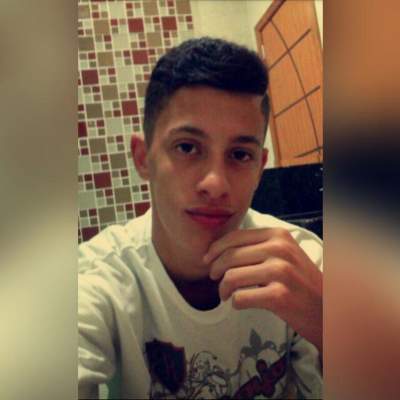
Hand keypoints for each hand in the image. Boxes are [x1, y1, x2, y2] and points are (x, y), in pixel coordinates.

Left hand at [204, 228, 322, 352]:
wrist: (327, 308)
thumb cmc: (300, 281)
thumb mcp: (284, 254)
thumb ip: (257, 247)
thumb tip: (218, 249)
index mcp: (278, 235)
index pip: (235, 237)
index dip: (215, 249)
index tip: (207, 260)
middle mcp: (279, 249)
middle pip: (229, 256)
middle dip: (215, 269)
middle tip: (214, 279)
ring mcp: (280, 272)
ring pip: (231, 277)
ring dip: (222, 289)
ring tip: (225, 294)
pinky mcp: (279, 296)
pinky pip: (240, 298)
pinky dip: (234, 303)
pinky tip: (238, 304)